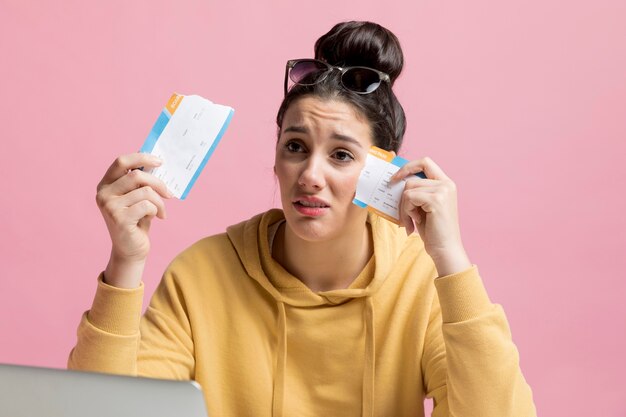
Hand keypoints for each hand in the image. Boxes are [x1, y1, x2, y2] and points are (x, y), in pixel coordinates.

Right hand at [95, 153, 171, 286]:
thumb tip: (157, 163)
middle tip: (169, 194)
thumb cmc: (137, 221)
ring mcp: (109, 206)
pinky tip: (156, 218)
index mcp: (105, 185)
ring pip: (145, 191)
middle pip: (137, 175)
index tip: (160, 161)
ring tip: (161, 211)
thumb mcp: (137, 198)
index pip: (121, 162)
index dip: (141, 157)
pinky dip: (157, 210)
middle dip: (158, 183)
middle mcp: (103, 194)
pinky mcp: (119, 218)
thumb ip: (141, 182)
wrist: (131, 249)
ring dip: (160, 201)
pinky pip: (147, 205)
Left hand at [390, 157, 470, 275]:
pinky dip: (407, 211)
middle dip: (402, 198)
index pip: (425, 162)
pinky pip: (409, 198)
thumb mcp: (424, 207)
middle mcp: (447, 184)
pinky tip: (415, 222)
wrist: (445, 249)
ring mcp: (443, 190)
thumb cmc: (434, 231)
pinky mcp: (437, 200)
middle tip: (402, 212)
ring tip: (411, 221)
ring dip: (404, 208)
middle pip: (411, 180)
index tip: (395, 178)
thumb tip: (395, 180)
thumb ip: (417, 192)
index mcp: (446, 183)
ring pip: (408, 189)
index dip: (408, 167)